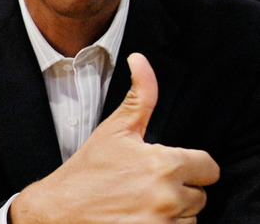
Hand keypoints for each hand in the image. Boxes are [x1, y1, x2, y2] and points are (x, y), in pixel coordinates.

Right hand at [10, 53, 219, 223]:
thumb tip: (140, 60)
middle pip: (201, 194)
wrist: (59, 210)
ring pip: (191, 217)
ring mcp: (162, 223)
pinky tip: (140, 217)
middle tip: (145, 184)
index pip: (209, 167)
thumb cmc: (86, 170)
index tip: (165, 167)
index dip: (189, 165)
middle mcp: (167, 196)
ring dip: (172, 211)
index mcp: (163, 164)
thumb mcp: (114, 129)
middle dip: (179, 189)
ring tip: (140, 202)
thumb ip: (140, 95)